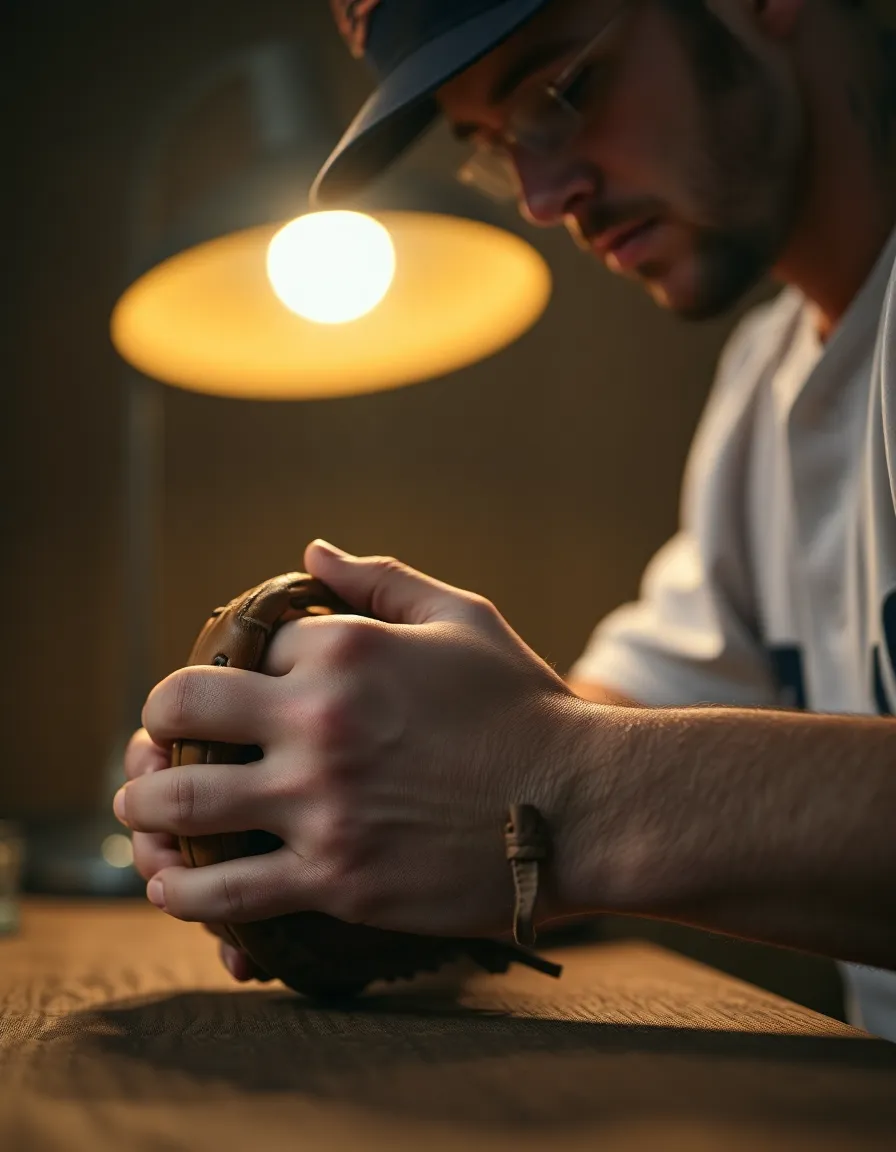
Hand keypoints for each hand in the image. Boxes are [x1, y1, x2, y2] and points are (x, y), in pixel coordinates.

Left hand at [115, 541, 594, 939]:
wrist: (584, 805)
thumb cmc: (525, 705)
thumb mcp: (462, 618)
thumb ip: (380, 579)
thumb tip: (311, 551)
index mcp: (344, 649)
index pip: (242, 648)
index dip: (231, 669)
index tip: (230, 695)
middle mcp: (319, 721)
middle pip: (180, 711)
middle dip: (153, 727)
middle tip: (150, 746)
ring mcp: (323, 804)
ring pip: (183, 805)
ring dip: (143, 808)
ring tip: (136, 814)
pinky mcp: (338, 879)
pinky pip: (227, 892)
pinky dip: (182, 890)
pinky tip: (165, 883)